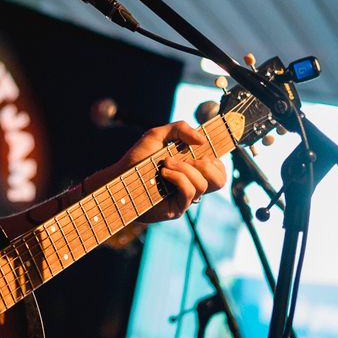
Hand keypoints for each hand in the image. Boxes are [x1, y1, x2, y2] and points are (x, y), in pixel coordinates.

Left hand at [94, 121, 226, 222]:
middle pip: (220, 179)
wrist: (118, 178)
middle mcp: (191, 183)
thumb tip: (201, 140)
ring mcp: (185, 197)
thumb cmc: (137, 159)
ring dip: (186, 169)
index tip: (205, 147)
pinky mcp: (177, 208)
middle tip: (186, 158)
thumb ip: (180, 129)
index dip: (218, 157)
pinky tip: (164, 173)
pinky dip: (179, 177)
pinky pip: (190, 192)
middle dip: (206, 164)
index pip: (218, 166)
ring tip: (166, 163)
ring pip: (204, 184)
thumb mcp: (157, 135)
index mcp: (191, 167)